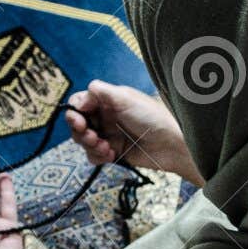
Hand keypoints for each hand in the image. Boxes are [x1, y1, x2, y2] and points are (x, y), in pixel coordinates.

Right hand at [65, 80, 202, 184]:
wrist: (172, 144)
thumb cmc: (152, 116)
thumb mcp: (125, 98)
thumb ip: (101, 92)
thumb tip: (81, 96)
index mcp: (107, 100)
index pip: (80, 103)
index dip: (75, 112)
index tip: (80, 120)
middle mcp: (105, 116)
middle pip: (78, 124)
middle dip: (81, 131)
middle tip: (91, 136)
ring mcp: (109, 135)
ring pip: (84, 141)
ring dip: (90, 145)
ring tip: (105, 147)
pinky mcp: (113, 152)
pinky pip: (94, 156)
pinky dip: (98, 157)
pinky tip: (111, 155)